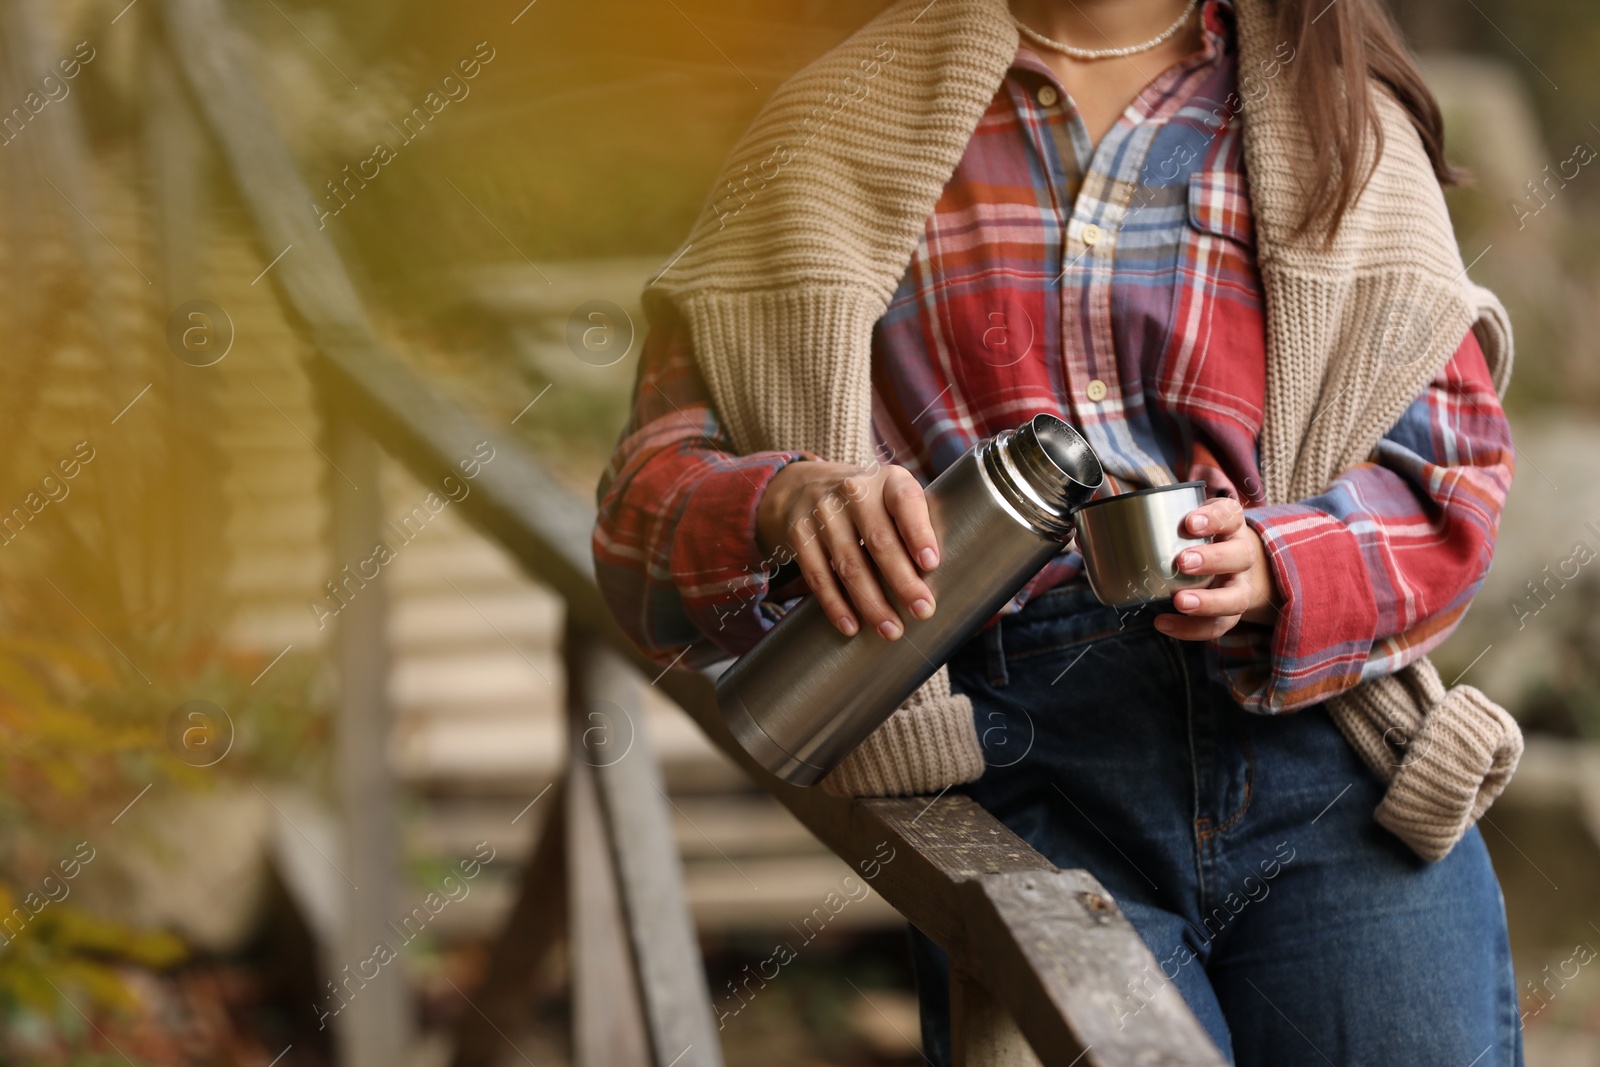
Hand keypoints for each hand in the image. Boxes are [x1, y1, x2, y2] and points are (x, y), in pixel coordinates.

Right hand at [756, 461, 937, 639]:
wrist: (805, 486)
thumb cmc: (869, 502)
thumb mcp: (893, 496)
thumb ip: (916, 525)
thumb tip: (942, 580)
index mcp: (887, 480)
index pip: (905, 501)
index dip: (918, 532)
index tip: (931, 564)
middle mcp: (854, 492)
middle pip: (879, 541)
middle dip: (903, 581)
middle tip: (922, 610)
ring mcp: (823, 513)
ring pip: (849, 564)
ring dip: (871, 603)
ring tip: (891, 630)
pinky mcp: (800, 536)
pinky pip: (818, 575)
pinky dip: (835, 605)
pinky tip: (851, 626)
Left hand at [1154, 497, 1280, 640]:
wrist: (1230, 568)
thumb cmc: (1198, 540)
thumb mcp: (1189, 521)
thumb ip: (1161, 521)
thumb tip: (1108, 523)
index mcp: (1231, 526)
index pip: (1230, 515)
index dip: (1213, 518)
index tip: (1189, 523)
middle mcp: (1242, 555)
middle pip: (1242, 556)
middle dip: (1213, 560)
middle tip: (1183, 562)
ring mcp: (1240, 586)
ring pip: (1236, 598)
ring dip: (1208, 602)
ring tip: (1179, 601)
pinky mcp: (1230, 613)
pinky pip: (1216, 625)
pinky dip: (1190, 628)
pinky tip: (1163, 622)